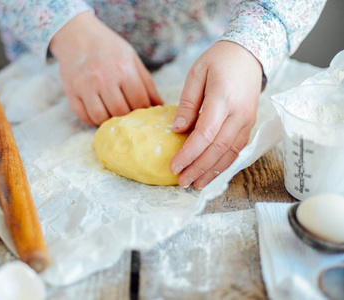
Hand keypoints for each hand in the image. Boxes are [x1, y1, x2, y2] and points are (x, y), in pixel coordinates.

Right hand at [49, 12, 162, 125]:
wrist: (76, 34)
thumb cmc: (108, 46)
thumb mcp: (131, 58)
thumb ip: (146, 83)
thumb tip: (159, 105)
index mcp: (123, 69)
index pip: (139, 101)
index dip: (143, 110)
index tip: (142, 111)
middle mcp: (104, 78)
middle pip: (120, 112)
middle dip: (126, 116)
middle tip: (127, 113)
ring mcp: (85, 86)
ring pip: (101, 117)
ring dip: (109, 121)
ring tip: (112, 114)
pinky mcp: (71, 91)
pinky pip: (83, 116)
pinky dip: (92, 120)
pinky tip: (98, 114)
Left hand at [170, 41, 262, 188]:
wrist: (249, 54)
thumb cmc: (219, 60)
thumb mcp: (196, 74)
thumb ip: (187, 103)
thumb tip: (177, 130)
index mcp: (223, 98)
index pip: (205, 134)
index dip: (189, 153)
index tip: (174, 166)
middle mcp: (239, 113)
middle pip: (218, 148)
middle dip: (199, 168)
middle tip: (182, 182)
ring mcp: (247, 120)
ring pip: (230, 153)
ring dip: (213, 171)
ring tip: (196, 184)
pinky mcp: (249, 124)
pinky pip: (237, 149)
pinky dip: (225, 164)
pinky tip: (212, 173)